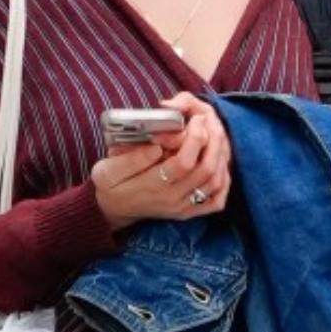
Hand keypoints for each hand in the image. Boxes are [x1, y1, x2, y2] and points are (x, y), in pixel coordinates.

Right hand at [89, 92, 232, 228]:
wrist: (112, 211)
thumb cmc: (109, 184)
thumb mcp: (107, 170)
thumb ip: (130, 158)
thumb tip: (156, 146)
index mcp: (151, 185)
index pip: (183, 163)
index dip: (195, 139)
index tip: (196, 119)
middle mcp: (171, 199)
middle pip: (205, 170)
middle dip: (213, 141)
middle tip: (210, 121)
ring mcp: (183, 208)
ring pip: (215, 183)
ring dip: (221, 156)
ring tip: (216, 134)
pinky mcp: (189, 212)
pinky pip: (216, 201)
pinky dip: (224, 180)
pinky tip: (219, 162)